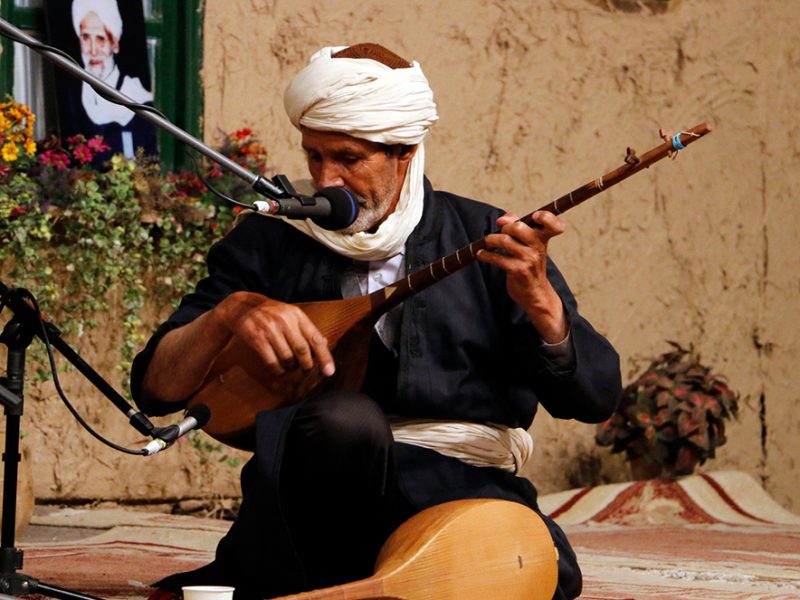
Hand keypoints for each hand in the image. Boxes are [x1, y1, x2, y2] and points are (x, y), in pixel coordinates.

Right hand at [213, 292, 334, 376]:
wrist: (241, 307)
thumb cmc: (271, 314)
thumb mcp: (290, 315)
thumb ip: (306, 329)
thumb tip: (324, 344)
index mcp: (296, 315)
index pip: (315, 338)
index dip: (324, 357)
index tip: (330, 371)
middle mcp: (284, 321)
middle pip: (302, 351)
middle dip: (306, 365)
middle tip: (305, 369)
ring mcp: (270, 330)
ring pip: (287, 358)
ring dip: (291, 368)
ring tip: (289, 367)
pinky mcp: (257, 339)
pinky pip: (272, 362)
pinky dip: (277, 370)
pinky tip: (278, 369)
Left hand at [477, 211, 567, 342]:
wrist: (535, 292)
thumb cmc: (529, 263)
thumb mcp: (529, 244)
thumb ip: (518, 225)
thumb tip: (502, 218)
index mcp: (544, 238)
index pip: (554, 225)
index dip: (546, 218)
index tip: (535, 216)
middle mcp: (538, 247)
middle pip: (519, 228)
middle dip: (504, 228)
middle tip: (500, 232)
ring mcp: (529, 260)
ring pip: (505, 241)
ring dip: (491, 240)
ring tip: (487, 242)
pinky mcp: (518, 271)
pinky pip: (497, 258)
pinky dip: (485, 254)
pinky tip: (481, 254)